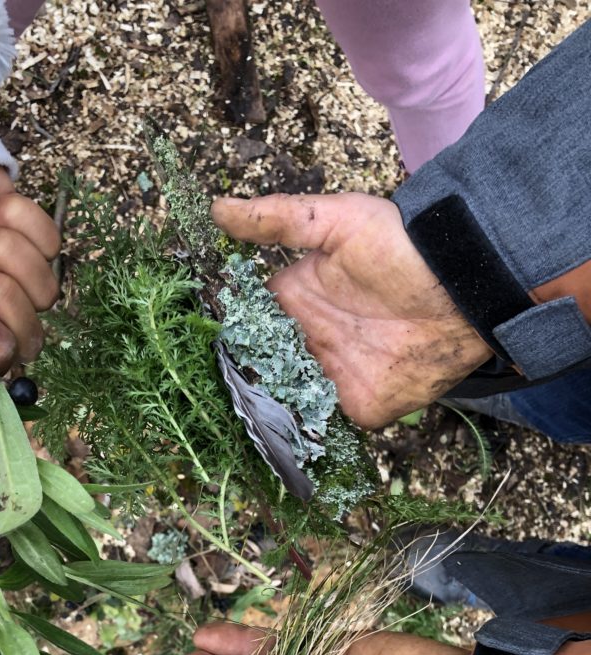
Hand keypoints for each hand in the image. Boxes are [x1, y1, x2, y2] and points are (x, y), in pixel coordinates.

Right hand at [212, 193, 491, 428]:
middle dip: (237, 387)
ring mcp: (331, 376)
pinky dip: (301, 440)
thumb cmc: (397, 245)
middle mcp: (307, 342)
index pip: (247, 325)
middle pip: (260, 371)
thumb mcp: (334, 221)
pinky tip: (274, 446)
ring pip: (285, 404)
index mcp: (295, 302)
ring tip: (229, 430)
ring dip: (264, 417)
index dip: (225, 338)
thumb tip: (216, 208)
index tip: (194, 352)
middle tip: (208, 400)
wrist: (461, 284)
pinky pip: (323, 429)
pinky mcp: (358, 407)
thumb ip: (276, 220)